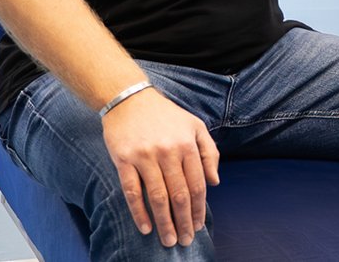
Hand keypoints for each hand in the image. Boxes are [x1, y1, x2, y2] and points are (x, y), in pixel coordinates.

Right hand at [101, 87, 221, 247]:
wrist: (130, 98)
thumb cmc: (166, 115)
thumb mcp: (195, 126)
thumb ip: (209, 152)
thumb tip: (215, 182)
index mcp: (187, 144)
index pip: (197, 184)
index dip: (198, 209)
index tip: (198, 226)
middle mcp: (168, 151)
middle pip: (179, 194)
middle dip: (184, 221)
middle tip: (185, 240)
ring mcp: (145, 156)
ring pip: (158, 197)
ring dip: (164, 222)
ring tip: (169, 240)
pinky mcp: (124, 159)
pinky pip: (132, 191)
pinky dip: (139, 212)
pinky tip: (146, 228)